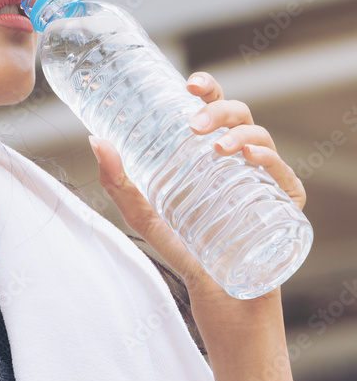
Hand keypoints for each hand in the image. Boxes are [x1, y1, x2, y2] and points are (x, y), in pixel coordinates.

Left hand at [88, 70, 305, 297]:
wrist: (216, 296)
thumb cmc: (185, 250)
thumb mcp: (143, 213)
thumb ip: (117, 181)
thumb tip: (95, 141)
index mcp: (211, 153)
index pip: (214, 109)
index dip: (207, 89)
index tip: (188, 84)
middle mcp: (241, 160)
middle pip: (239, 117)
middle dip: (219, 111)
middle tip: (193, 126)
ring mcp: (266, 181)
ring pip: (261, 140)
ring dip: (241, 135)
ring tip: (217, 147)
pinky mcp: (286, 207)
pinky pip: (286, 176)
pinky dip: (270, 161)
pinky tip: (250, 160)